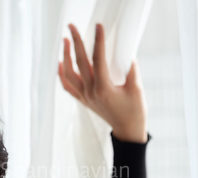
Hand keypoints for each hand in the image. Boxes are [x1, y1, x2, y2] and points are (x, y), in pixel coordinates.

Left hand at [58, 23, 147, 142]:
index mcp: (104, 88)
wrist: (128, 130)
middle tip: (72, 26)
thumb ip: (130, 69)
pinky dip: (62, 74)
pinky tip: (60, 62)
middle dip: (76, 42)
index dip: (98, 42)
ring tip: (66, 41)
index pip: (98, 60)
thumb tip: (125, 52)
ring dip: (65, 56)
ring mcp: (85, 97)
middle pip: (79, 63)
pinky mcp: (83, 100)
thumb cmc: (135, 111)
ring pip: (68, 74)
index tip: (98, 27)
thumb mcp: (137, 89)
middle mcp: (91, 92)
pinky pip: (67, 86)